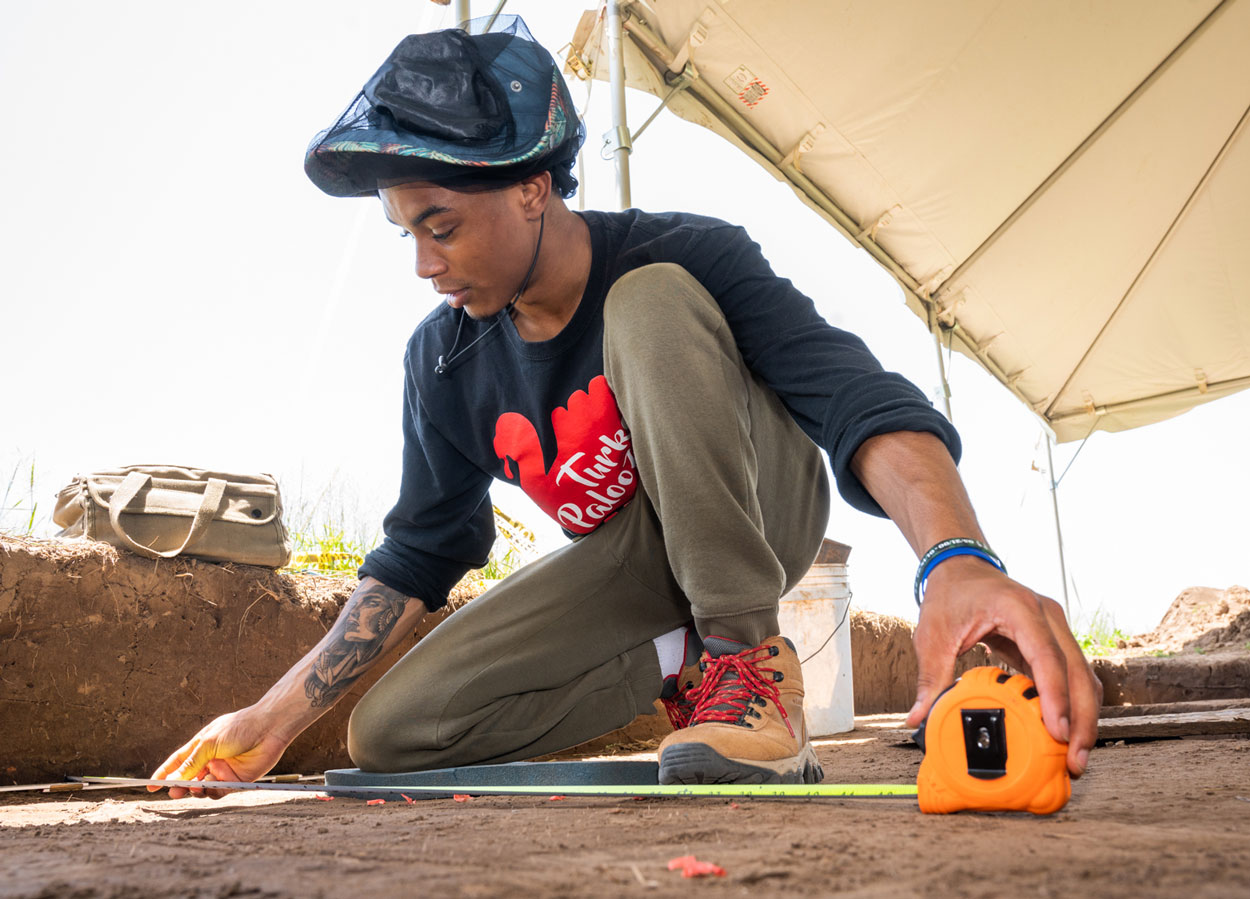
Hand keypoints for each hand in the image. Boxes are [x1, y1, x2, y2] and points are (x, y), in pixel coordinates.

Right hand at [149, 708, 291, 798]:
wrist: (268, 728)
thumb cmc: (239, 728)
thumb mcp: (209, 743)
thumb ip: (192, 762)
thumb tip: (173, 778)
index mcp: (201, 746)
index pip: (178, 762)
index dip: (164, 773)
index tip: (150, 785)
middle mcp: (210, 760)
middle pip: (189, 779)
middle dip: (180, 787)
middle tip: (173, 793)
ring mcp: (223, 771)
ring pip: (203, 788)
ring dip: (196, 790)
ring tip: (195, 787)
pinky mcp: (237, 780)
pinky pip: (220, 791)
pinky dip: (213, 792)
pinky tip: (211, 787)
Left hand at [905, 555, 1102, 777]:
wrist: (961, 567)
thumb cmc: (949, 595)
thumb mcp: (933, 635)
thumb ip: (930, 678)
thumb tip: (917, 719)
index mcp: (1019, 609)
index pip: (1047, 657)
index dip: (1055, 697)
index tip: (1057, 732)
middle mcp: (1047, 616)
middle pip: (1078, 672)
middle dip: (1080, 720)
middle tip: (1073, 761)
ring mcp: (1056, 627)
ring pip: (1084, 677)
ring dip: (1083, 717)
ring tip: (1073, 758)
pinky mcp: (1054, 640)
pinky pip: (1073, 676)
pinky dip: (1073, 706)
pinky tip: (1064, 735)